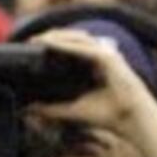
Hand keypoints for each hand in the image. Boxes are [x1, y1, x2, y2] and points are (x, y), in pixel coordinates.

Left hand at [25, 29, 153, 138]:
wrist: (129, 120)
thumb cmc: (108, 114)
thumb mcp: (72, 110)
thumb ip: (51, 108)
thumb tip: (27, 109)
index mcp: (94, 66)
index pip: (72, 49)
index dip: (52, 45)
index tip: (31, 48)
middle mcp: (101, 57)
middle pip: (74, 39)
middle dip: (52, 36)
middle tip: (30, 40)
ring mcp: (106, 55)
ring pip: (78, 39)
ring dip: (57, 36)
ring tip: (38, 39)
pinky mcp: (109, 58)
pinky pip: (84, 48)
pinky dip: (66, 45)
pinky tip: (51, 44)